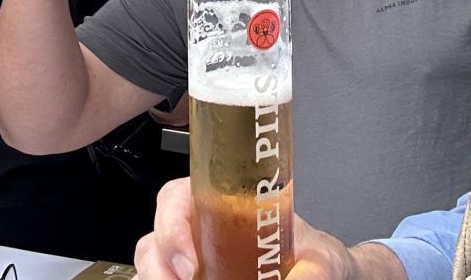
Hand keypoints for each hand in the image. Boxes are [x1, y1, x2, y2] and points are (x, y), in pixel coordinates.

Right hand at [135, 179, 354, 279]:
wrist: (320, 272)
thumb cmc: (313, 252)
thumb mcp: (319, 257)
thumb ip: (312, 272)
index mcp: (221, 202)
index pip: (177, 198)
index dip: (171, 225)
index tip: (188, 262)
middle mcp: (198, 229)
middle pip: (155, 237)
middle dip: (158, 264)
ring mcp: (190, 259)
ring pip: (150, 263)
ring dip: (153, 277)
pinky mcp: (191, 278)